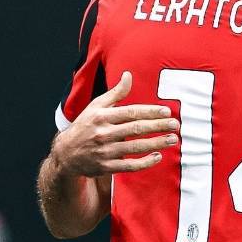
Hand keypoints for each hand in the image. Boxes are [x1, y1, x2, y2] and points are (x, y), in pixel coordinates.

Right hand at [52, 71, 178, 175]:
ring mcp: (105, 151)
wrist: (65, 154)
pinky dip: (144, 162)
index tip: (166, 111)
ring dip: (156, 143)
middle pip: (136, 129)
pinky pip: (129, 166)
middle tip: (175, 124)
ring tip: (173, 139)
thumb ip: (115, 93)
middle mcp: (103, 133)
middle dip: (158, 126)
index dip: (150, 111)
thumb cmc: (85, 126)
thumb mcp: (96, 107)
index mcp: (101, 116)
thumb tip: (128, 75)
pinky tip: (158, 156)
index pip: (130, 112)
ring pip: (135, 147)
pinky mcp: (106, 167)